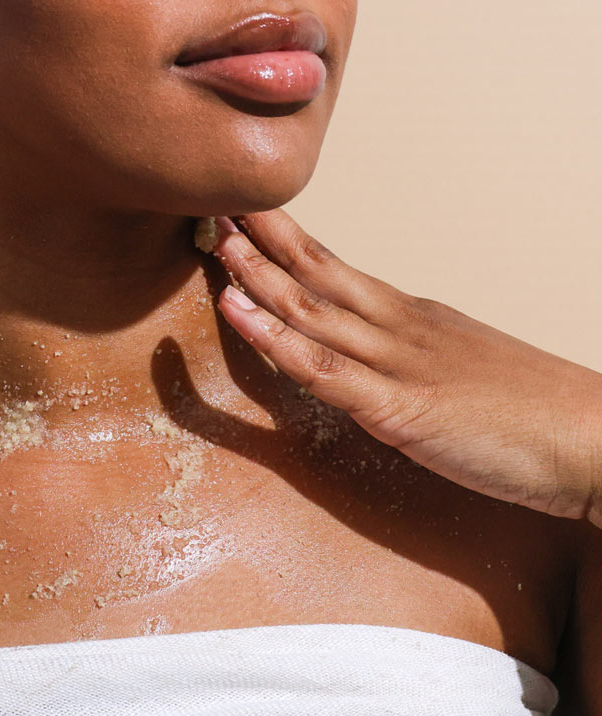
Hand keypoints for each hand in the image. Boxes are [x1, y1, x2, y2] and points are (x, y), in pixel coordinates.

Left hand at [208, 211, 601, 527]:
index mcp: (411, 318)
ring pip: (313, 310)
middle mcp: (400, 328)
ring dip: (259, 277)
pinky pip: (325, 371)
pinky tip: (240, 316)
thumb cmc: (531, 413)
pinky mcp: (401, 408)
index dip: (287, 242)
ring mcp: (399, 363)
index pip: (335, 270)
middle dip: (263, 240)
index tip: (249, 217)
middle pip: (319, 272)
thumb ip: (405, 362)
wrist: (596, 441)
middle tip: (218, 207)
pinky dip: (276, 341)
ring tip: (219, 246)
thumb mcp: (458, 370)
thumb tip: (360, 362)